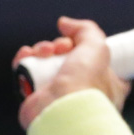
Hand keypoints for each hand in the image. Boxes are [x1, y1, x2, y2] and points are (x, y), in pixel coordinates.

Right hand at [14, 17, 130, 129]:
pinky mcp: (37, 97)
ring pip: (47, 63)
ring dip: (42, 50)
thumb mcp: (98, 46)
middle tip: (60, 47)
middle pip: (69, 58)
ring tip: (45, 52)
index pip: (102, 63)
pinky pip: (28, 73)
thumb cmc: (87, 83)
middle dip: (61, 45)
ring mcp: (59, 94)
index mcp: (108, 84)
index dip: (88, 48)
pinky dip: (24, 60)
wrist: (62, 110)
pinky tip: (26, 55)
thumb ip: (86, 30)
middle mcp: (84, 90)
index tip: (80, 42)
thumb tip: (65, 23)